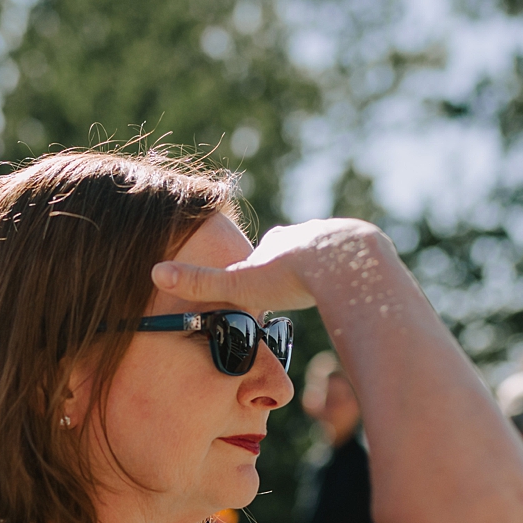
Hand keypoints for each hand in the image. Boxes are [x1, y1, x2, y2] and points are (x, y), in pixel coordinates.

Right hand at [152, 218, 388, 317]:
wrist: (344, 266)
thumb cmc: (290, 277)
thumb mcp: (240, 285)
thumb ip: (201, 284)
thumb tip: (154, 272)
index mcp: (278, 242)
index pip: (267, 253)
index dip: (265, 268)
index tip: (268, 282)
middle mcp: (307, 233)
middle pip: (299, 249)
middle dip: (298, 265)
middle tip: (300, 285)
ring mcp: (340, 238)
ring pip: (331, 255)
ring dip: (329, 270)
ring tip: (330, 289)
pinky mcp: (368, 249)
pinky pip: (360, 264)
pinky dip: (355, 276)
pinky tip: (357, 289)